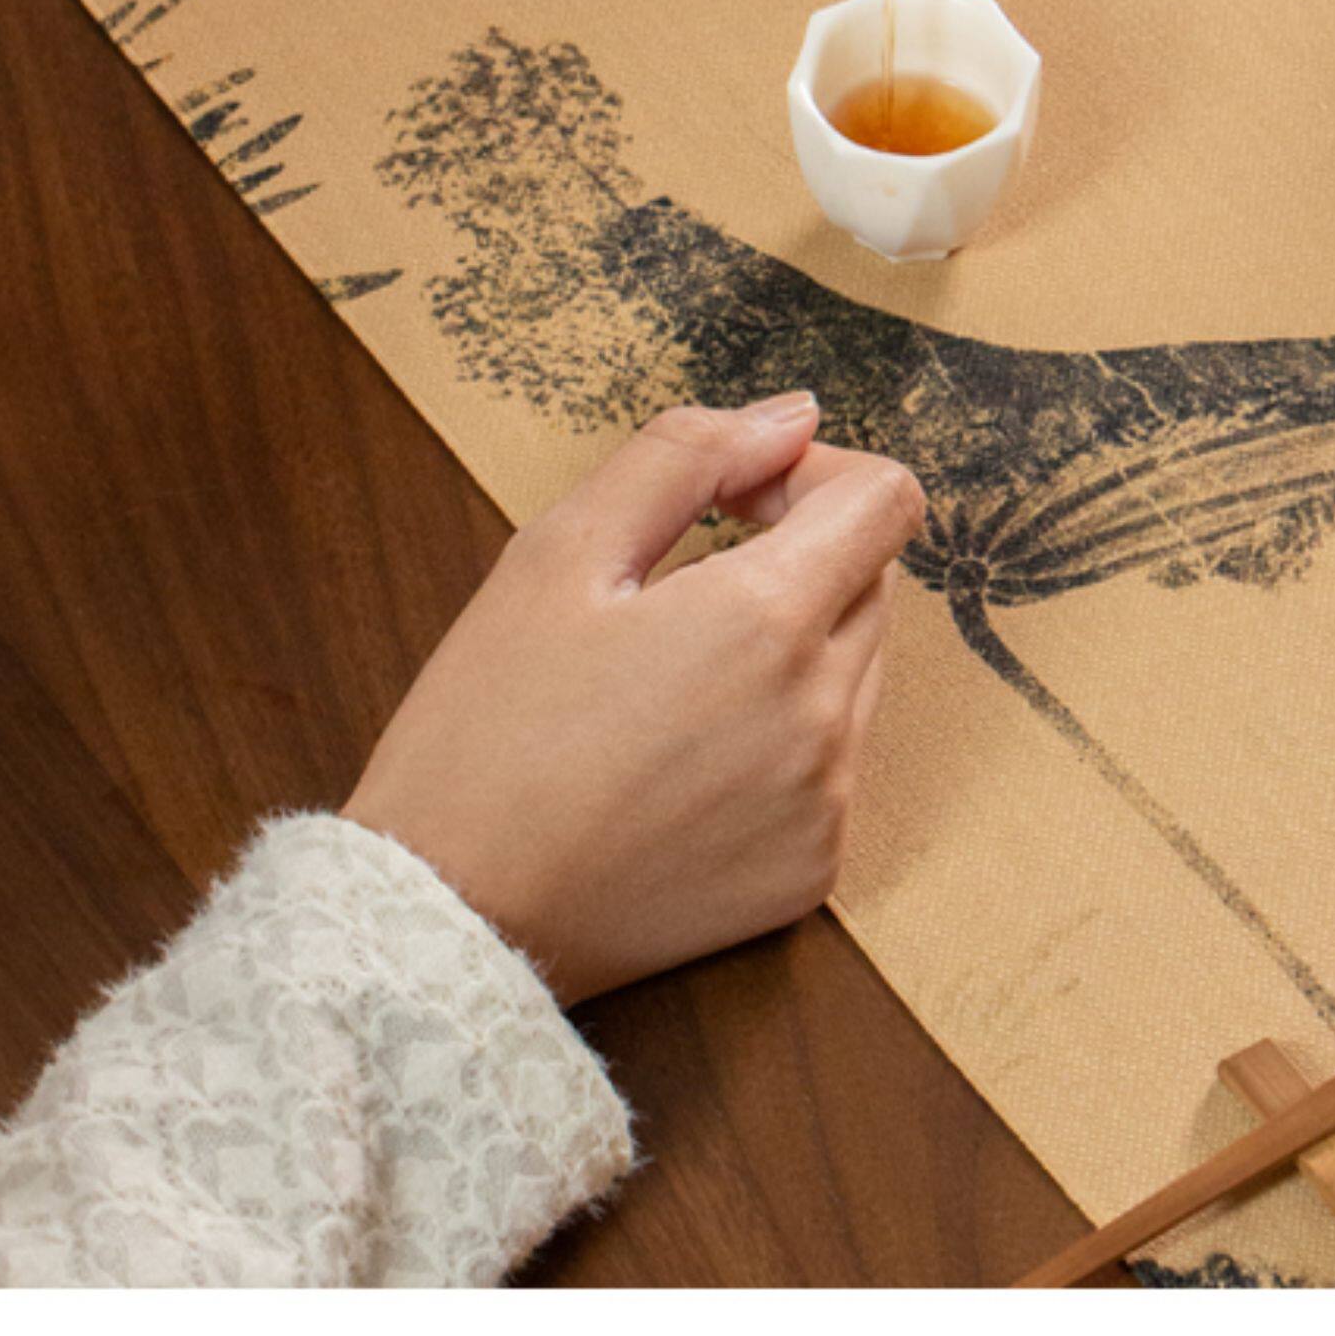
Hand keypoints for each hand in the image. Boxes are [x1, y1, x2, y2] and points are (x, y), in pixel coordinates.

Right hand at [341, 393, 922, 1002]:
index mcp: (768, 619)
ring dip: (794, 647)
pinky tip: (680, 761)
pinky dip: (782, 740)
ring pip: (859, 670)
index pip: (888, 499)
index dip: (815, 475)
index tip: (736, 503)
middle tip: (679, 589)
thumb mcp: (558, 552)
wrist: (446, 918)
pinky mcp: (811, 870)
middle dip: (800, 557)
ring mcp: (826, 802)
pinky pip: (834, 765)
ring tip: (670, 682)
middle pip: (874, 580)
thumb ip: (687, 455)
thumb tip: (796, 416)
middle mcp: (823, 714)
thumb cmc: (485, 729)